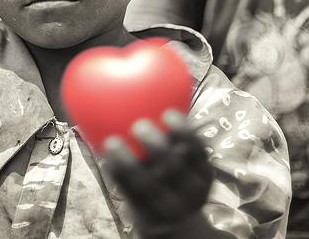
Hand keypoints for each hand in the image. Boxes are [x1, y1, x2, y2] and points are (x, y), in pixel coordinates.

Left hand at [104, 109, 215, 236]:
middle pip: (173, 168)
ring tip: (113, 142)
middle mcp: (188, 191)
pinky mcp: (146, 213)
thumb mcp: (187, 162)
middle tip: (140, 125)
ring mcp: (167, 205)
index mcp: (202, 172)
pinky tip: (106, 155)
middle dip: (157, 146)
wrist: (173, 223)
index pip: (198, 151)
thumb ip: (176, 135)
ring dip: (128, 162)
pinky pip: (128, 192)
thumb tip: (156, 85)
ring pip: (147, 185)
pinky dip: (117, 172)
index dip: (185, 132)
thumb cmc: (174, 175)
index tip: (169, 114)